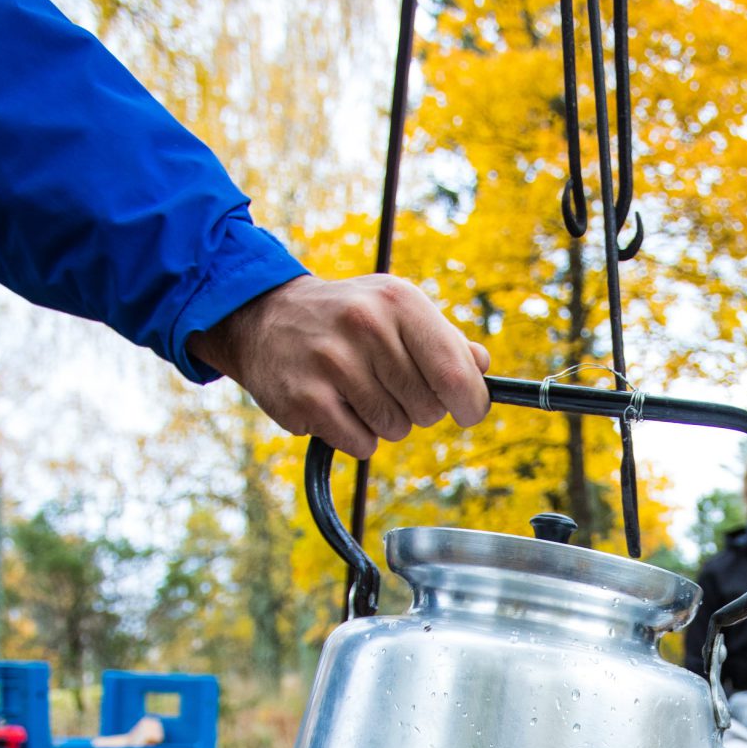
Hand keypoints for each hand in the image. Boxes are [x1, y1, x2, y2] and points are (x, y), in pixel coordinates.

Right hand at [190, 274, 492, 458]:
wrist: (265, 318)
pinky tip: (337, 406)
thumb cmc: (347, 318)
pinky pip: (361, 444)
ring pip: (395, 429)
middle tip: (390, 387)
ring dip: (385, 422)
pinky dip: (357, 436)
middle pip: (429, 408)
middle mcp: (366, 326)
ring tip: (358, 391)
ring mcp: (333, 362)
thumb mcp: (396, 308)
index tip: (466, 410)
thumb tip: (481, 368)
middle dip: (419, 408)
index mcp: (399, 302)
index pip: (456, 373)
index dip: (470, 403)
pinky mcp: (306, 398)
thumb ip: (444, 338)